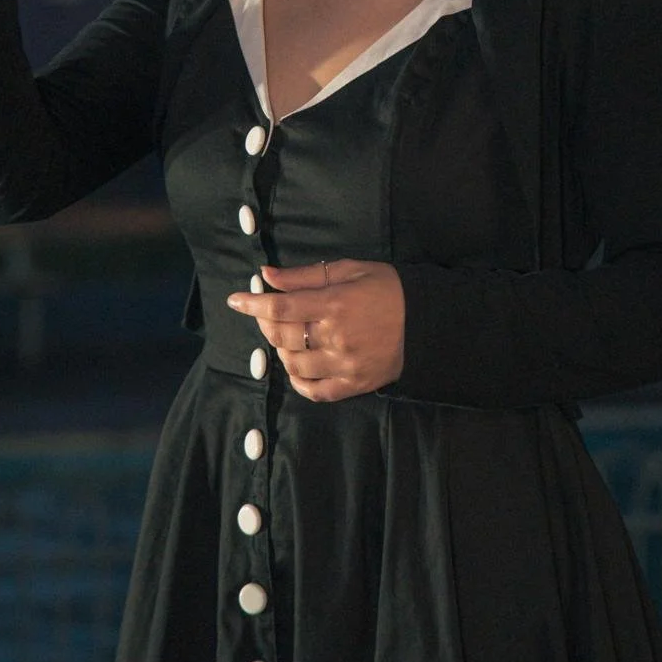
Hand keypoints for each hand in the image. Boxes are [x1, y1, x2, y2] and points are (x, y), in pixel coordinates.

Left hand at [227, 259, 404, 402]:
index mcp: (335, 304)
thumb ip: (305, 276)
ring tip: (287, 336)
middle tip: (266, 313)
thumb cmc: (387, 289)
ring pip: (293, 364)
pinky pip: (314, 391)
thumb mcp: (349, 270)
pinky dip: (298, 381)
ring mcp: (344, 364)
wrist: (426, 323)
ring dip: (281, 350)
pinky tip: (297, 367)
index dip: (253, 304)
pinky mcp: (353, 385)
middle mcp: (336, 337)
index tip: (235, 299)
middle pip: (282, 336)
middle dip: (265, 323)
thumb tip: (268, 275)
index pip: (281, 307)